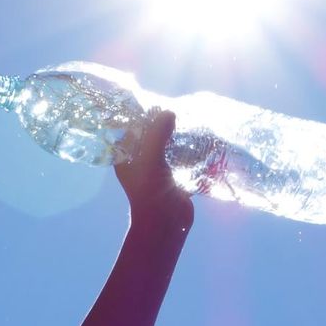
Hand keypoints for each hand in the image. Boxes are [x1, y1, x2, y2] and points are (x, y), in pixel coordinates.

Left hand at [115, 110, 193, 226]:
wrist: (166, 224)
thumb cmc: (150, 192)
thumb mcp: (150, 159)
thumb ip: (157, 134)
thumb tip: (168, 112)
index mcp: (126, 158)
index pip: (130, 130)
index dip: (141, 116)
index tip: (156, 102)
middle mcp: (139, 162)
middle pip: (150, 136)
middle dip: (162, 124)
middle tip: (177, 109)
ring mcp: (158, 169)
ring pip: (167, 145)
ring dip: (177, 136)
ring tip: (190, 119)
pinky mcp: (174, 176)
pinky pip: (180, 157)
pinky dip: (188, 149)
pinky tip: (199, 138)